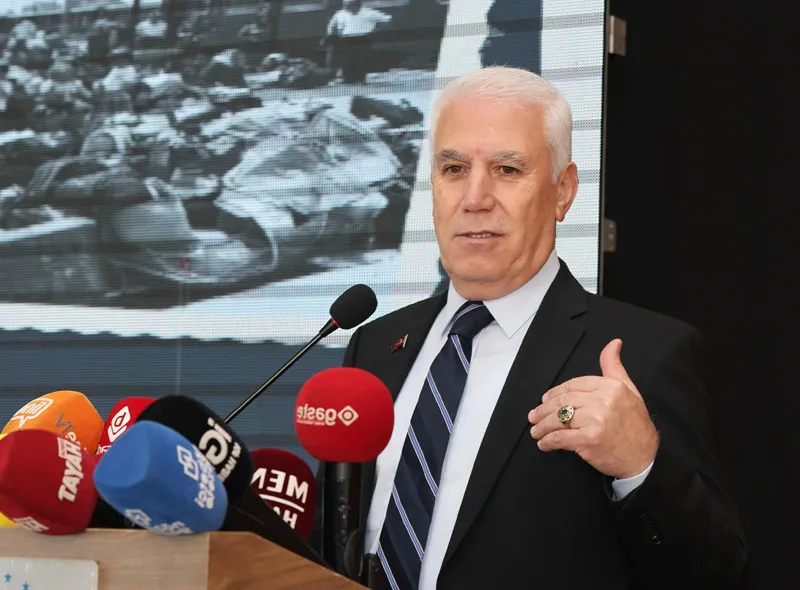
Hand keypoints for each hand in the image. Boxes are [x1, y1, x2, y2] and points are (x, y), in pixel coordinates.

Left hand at [528, 339, 658, 479]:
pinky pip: (561, 437)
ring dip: (542, 426)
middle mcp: (603, 400)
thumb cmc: (636, 424)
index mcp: (610, 386)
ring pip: (559, 419)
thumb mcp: (629, 389)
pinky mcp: (589, 439)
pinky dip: (548, 441)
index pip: (573, 385)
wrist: (644, 457)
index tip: (544, 400)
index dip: (555, 393)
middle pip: (563, 401)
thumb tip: (613, 343)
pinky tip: (544, 443)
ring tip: (536, 431)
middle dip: (544, 410)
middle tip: (534, 416)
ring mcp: (595, 420)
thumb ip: (614, 366)